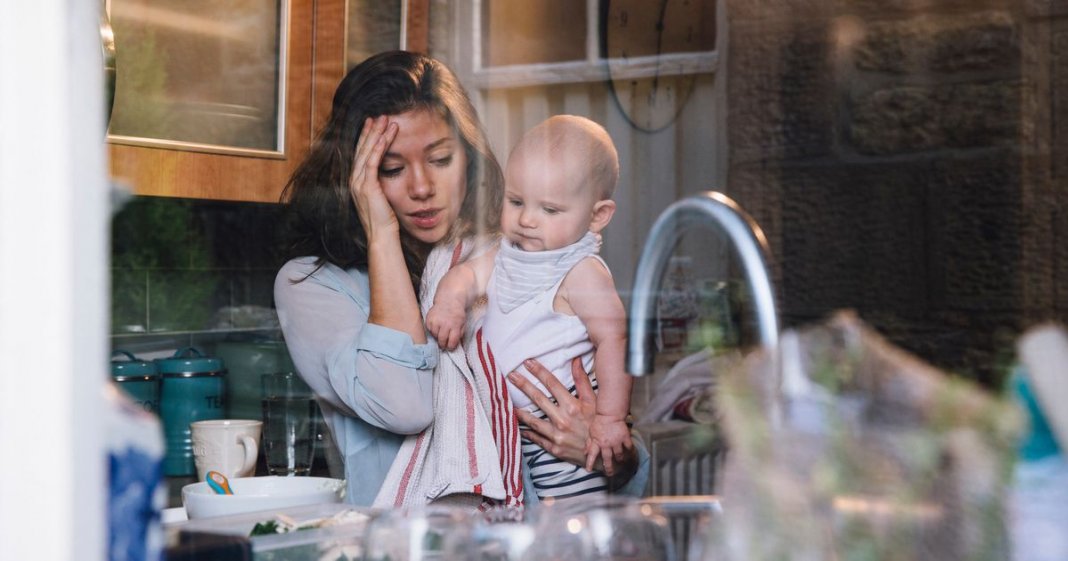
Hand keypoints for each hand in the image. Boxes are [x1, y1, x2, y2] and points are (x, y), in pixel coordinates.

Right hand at [349, 116, 399, 240]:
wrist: (382, 235)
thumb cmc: (385, 219)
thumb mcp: (383, 196)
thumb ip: (381, 183)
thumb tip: (391, 172)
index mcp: (357, 181)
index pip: (361, 154)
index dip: (367, 138)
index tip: (374, 124)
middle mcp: (355, 180)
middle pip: (362, 149)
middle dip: (371, 131)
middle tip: (380, 116)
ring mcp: (358, 183)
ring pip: (367, 151)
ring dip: (376, 134)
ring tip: (386, 120)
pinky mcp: (367, 186)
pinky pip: (372, 161)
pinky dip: (380, 147)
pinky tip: (386, 136)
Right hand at [425, 302, 465, 349]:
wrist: (449, 301)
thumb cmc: (457, 314)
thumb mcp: (463, 324)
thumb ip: (459, 334)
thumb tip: (454, 344)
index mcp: (455, 325)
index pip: (452, 341)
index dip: (451, 347)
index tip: (450, 347)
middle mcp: (445, 324)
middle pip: (442, 340)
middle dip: (443, 344)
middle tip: (443, 345)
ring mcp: (436, 321)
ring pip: (434, 335)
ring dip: (437, 336)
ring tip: (441, 333)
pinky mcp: (429, 319)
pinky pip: (429, 330)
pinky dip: (432, 330)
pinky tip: (437, 327)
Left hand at [511, 357, 637, 484]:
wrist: (603, 455)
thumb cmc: (599, 425)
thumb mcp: (594, 402)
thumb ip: (583, 381)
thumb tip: (576, 360)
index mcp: (572, 406)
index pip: (552, 384)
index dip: (539, 372)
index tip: (527, 362)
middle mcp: (562, 420)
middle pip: (538, 399)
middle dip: (523, 385)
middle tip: (511, 375)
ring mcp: (557, 435)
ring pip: (533, 420)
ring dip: (520, 411)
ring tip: (507, 403)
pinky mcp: (554, 448)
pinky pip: (537, 438)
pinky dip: (527, 432)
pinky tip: (519, 426)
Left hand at [586, 414, 632, 475]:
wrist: (610, 413)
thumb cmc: (599, 422)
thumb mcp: (591, 432)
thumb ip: (588, 444)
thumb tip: (585, 453)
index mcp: (597, 442)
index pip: (592, 455)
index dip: (590, 463)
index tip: (589, 470)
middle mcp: (606, 444)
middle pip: (607, 459)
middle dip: (608, 468)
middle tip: (610, 474)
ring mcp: (616, 441)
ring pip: (619, 454)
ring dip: (619, 459)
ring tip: (620, 461)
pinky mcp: (624, 437)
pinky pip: (628, 446)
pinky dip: (630, 450)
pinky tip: (631, 453)